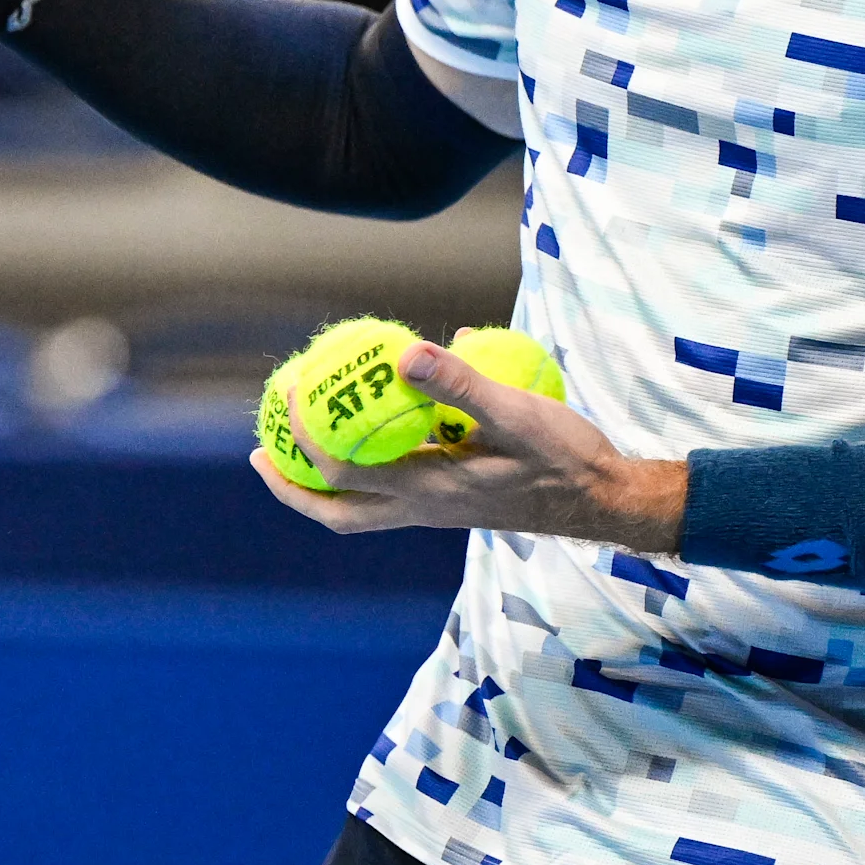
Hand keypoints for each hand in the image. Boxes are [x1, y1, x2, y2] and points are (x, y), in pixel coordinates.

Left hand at [255, 337, 684, 549]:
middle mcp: (423, 510)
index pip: (343, 473)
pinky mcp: (451, 502)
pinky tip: (374, 425)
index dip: (304, 436)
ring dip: (321, 484)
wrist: (603, 499)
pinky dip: (365, 468)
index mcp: (429, 491)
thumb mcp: (518, 414)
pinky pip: (389, 491)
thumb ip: (462, 384)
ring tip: (296, 446)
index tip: (286, 392)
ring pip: (359, 511)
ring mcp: (436, 511)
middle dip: (291, 488)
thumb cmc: (566, 457)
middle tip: (261, 453)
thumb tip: (405, 351)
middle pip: (336, 513)